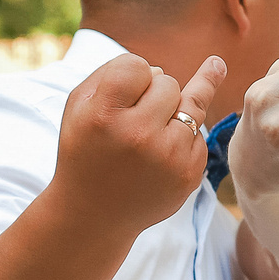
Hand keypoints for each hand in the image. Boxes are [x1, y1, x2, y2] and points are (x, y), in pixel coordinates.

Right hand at [49, 52, 224, 238]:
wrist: (94, 214)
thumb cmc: (86, 150)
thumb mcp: (79, 106)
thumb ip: (113, 72)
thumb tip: (163, 68)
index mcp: (104, 116)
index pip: (137, 65)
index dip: (134, 73)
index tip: (127, 87)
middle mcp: (138, 135)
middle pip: (167, 83)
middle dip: (154, 93)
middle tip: (134, 116)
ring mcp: (168, 157)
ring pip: (191, 105)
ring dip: (173, 111)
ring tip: (179, 103)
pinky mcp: (189, 174)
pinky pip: (199, 135)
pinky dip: (183, 138)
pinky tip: (161, 153)